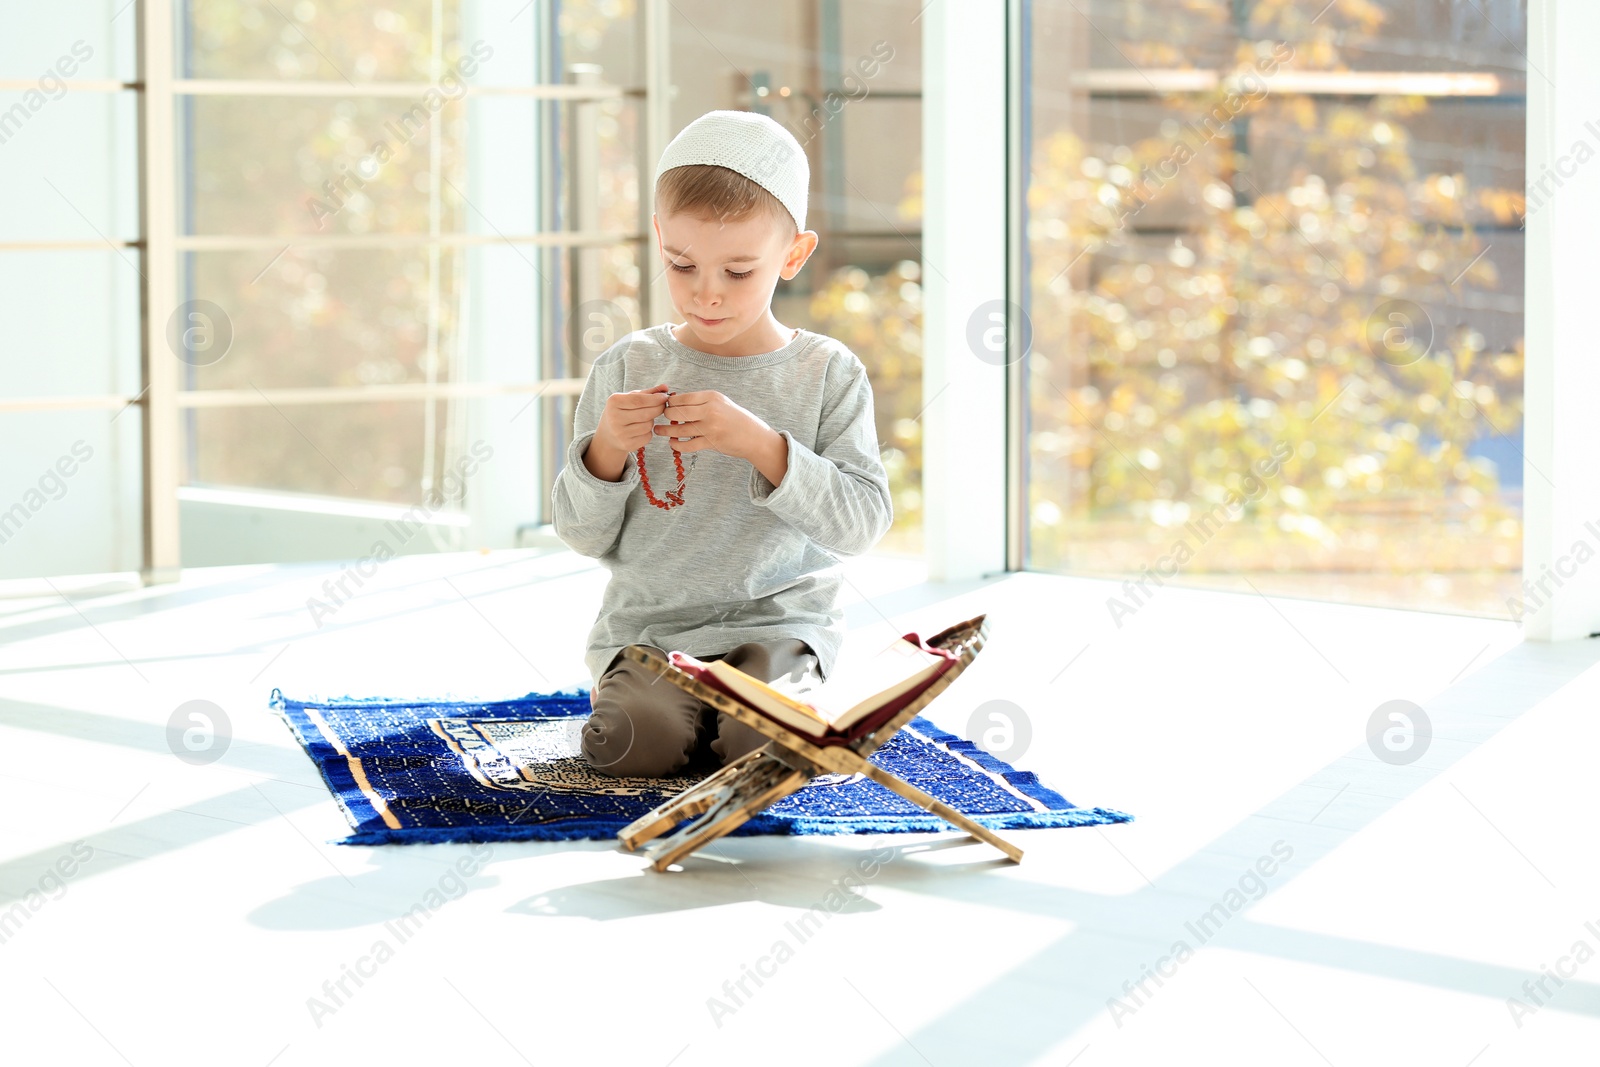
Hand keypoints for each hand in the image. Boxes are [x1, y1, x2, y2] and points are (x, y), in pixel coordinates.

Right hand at [594, 384, 671, 454]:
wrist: (608, 433)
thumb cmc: (622, 411)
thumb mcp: (630, 398)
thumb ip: (648, 392)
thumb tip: (665, 387)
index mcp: (614, 402)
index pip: (639, 400)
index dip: (655, 399)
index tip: (665, 397)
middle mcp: (614, 418)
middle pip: (646, 414)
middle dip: (658, 408)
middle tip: (663, 405)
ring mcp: (620, 433)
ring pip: (648, 426)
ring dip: (652, 421)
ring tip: (646, 418)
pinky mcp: (627, 445)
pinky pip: (647, 436)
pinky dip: (649, 432)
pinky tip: (641, 429)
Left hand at [651, 389, 771, 461]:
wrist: (753, 436)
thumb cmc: (734, 418)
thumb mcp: (720, 402)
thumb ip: (700, 401)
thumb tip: (675, 401)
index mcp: (711, 397)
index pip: (682, 398)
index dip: (670, 403)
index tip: (665, 406)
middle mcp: (710, 410)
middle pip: (677, 412)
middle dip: (666, 415)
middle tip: (662, 418)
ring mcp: (710, 427)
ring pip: (679, 429)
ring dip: (665, 431)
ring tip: (658, 430)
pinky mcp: (711, 442)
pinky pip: (687, 444)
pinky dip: (676, 444)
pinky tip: (672, 443)